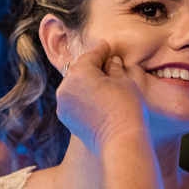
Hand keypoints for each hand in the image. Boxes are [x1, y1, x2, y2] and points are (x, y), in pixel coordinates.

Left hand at [55, 41, 149, 157]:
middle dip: (93, 67)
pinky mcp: (65, 118)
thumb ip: (114, 67)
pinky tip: (95, 99)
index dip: (102, 50)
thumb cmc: (126, 108)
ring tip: (102, 83)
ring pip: (75, 86)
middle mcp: (65, 86)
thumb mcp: (124, 81)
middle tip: (107, 64)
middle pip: (80, 70)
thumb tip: (111, 62)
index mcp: (79, 72)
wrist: (120, 141)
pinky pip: (73, 100)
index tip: (107, 47)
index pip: (92, 55)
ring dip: (86, 82)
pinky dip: (82, 97)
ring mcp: (62, 103)